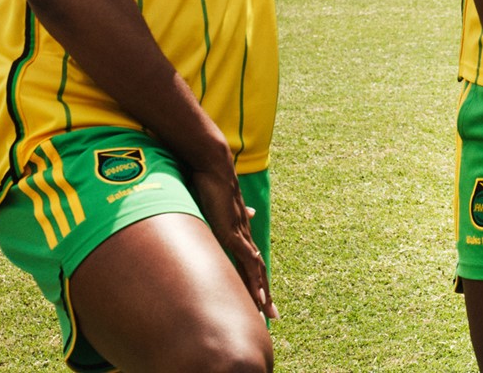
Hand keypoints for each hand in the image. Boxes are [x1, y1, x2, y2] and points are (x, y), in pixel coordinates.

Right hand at [185, 162, 277, 317]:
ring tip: (268, 315)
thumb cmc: (210, 181)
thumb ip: (228, 212)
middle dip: (264, 294)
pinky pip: (247, 264)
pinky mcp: (234, 235)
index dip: (256, 279)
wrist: (213, 166)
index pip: (250, 261)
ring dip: (262, 294)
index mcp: (238, 231)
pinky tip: (259, 297)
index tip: (260, 297)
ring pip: (256, 272)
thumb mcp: (216, 202)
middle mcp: (244, 235)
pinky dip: (254, 282)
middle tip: (272, 316)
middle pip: (258, 271)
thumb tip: (251, 212)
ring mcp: (241, 235)